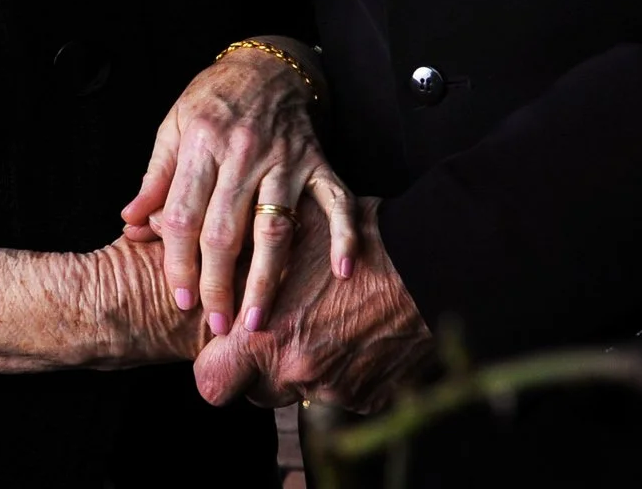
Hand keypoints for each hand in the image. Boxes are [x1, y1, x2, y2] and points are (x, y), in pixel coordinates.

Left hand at [119, 39, 357, 336]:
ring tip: (258, 320)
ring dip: (267, 279)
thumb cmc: (211, 101)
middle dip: (220, 285)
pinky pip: (335, 202)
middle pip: (227, 231)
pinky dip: (343, 235)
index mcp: (201, 145)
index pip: (184, 216)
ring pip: (275, 228)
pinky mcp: (318, 163)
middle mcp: (244, 154)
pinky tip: (341, 271)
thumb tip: (129, 223)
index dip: (179, 263)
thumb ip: (155, 180)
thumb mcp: (173, 129)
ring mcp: (285, 160)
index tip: (181, 300)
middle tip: (218, 327)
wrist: (265, 67)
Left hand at [190, 197, 432, 411]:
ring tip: (324, 321)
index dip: (216, 365)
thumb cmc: (355, 242)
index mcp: (267, 338)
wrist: (429, 266)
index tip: (226, 346)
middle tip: (278, 328)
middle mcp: (297, 373)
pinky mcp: (367, 399)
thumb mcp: (288, 245)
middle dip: (260, 366)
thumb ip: (245, 273)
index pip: (211, 383)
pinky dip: (340, 372)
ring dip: (303, 366)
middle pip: (256, 392)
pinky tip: (353, 334)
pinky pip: (338, 395)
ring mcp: (335, 392)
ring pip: (298, 392)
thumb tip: (212, 276)